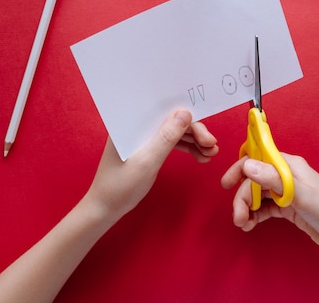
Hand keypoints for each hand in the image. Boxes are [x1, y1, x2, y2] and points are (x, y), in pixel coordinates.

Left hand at [85, 109, 218, 220]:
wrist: (105, 209)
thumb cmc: (120, 186)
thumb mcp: (147, 161)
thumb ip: (166, 137)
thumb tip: (185, 112)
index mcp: (130, 121)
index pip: (163, 110)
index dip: (188, 116)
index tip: (205, 132)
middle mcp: (137, 124)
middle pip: (172, 120)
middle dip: (195, 131)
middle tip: (212, 146)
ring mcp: (143, 135)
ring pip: (174, 131)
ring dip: (194, 140)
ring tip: (211, 154)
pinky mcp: (148, 146)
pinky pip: (171, 142)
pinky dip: (187, 147)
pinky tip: (201, 156)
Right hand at [221, 154, 318, 253]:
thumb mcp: (302, 195)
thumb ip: (275, 180)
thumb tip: (248, 165)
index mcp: (290, 166)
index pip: (258, 159)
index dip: (240, 169)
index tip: (227, 184)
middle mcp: (286, 176)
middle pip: (254, 180)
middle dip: (242, 197)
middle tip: (238, 217)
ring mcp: (287, 192)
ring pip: (258, 195)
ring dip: (246, 207)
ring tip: (243, 224)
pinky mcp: (288, 208)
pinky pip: (264, 207)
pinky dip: (254, 215)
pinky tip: (250, 225)